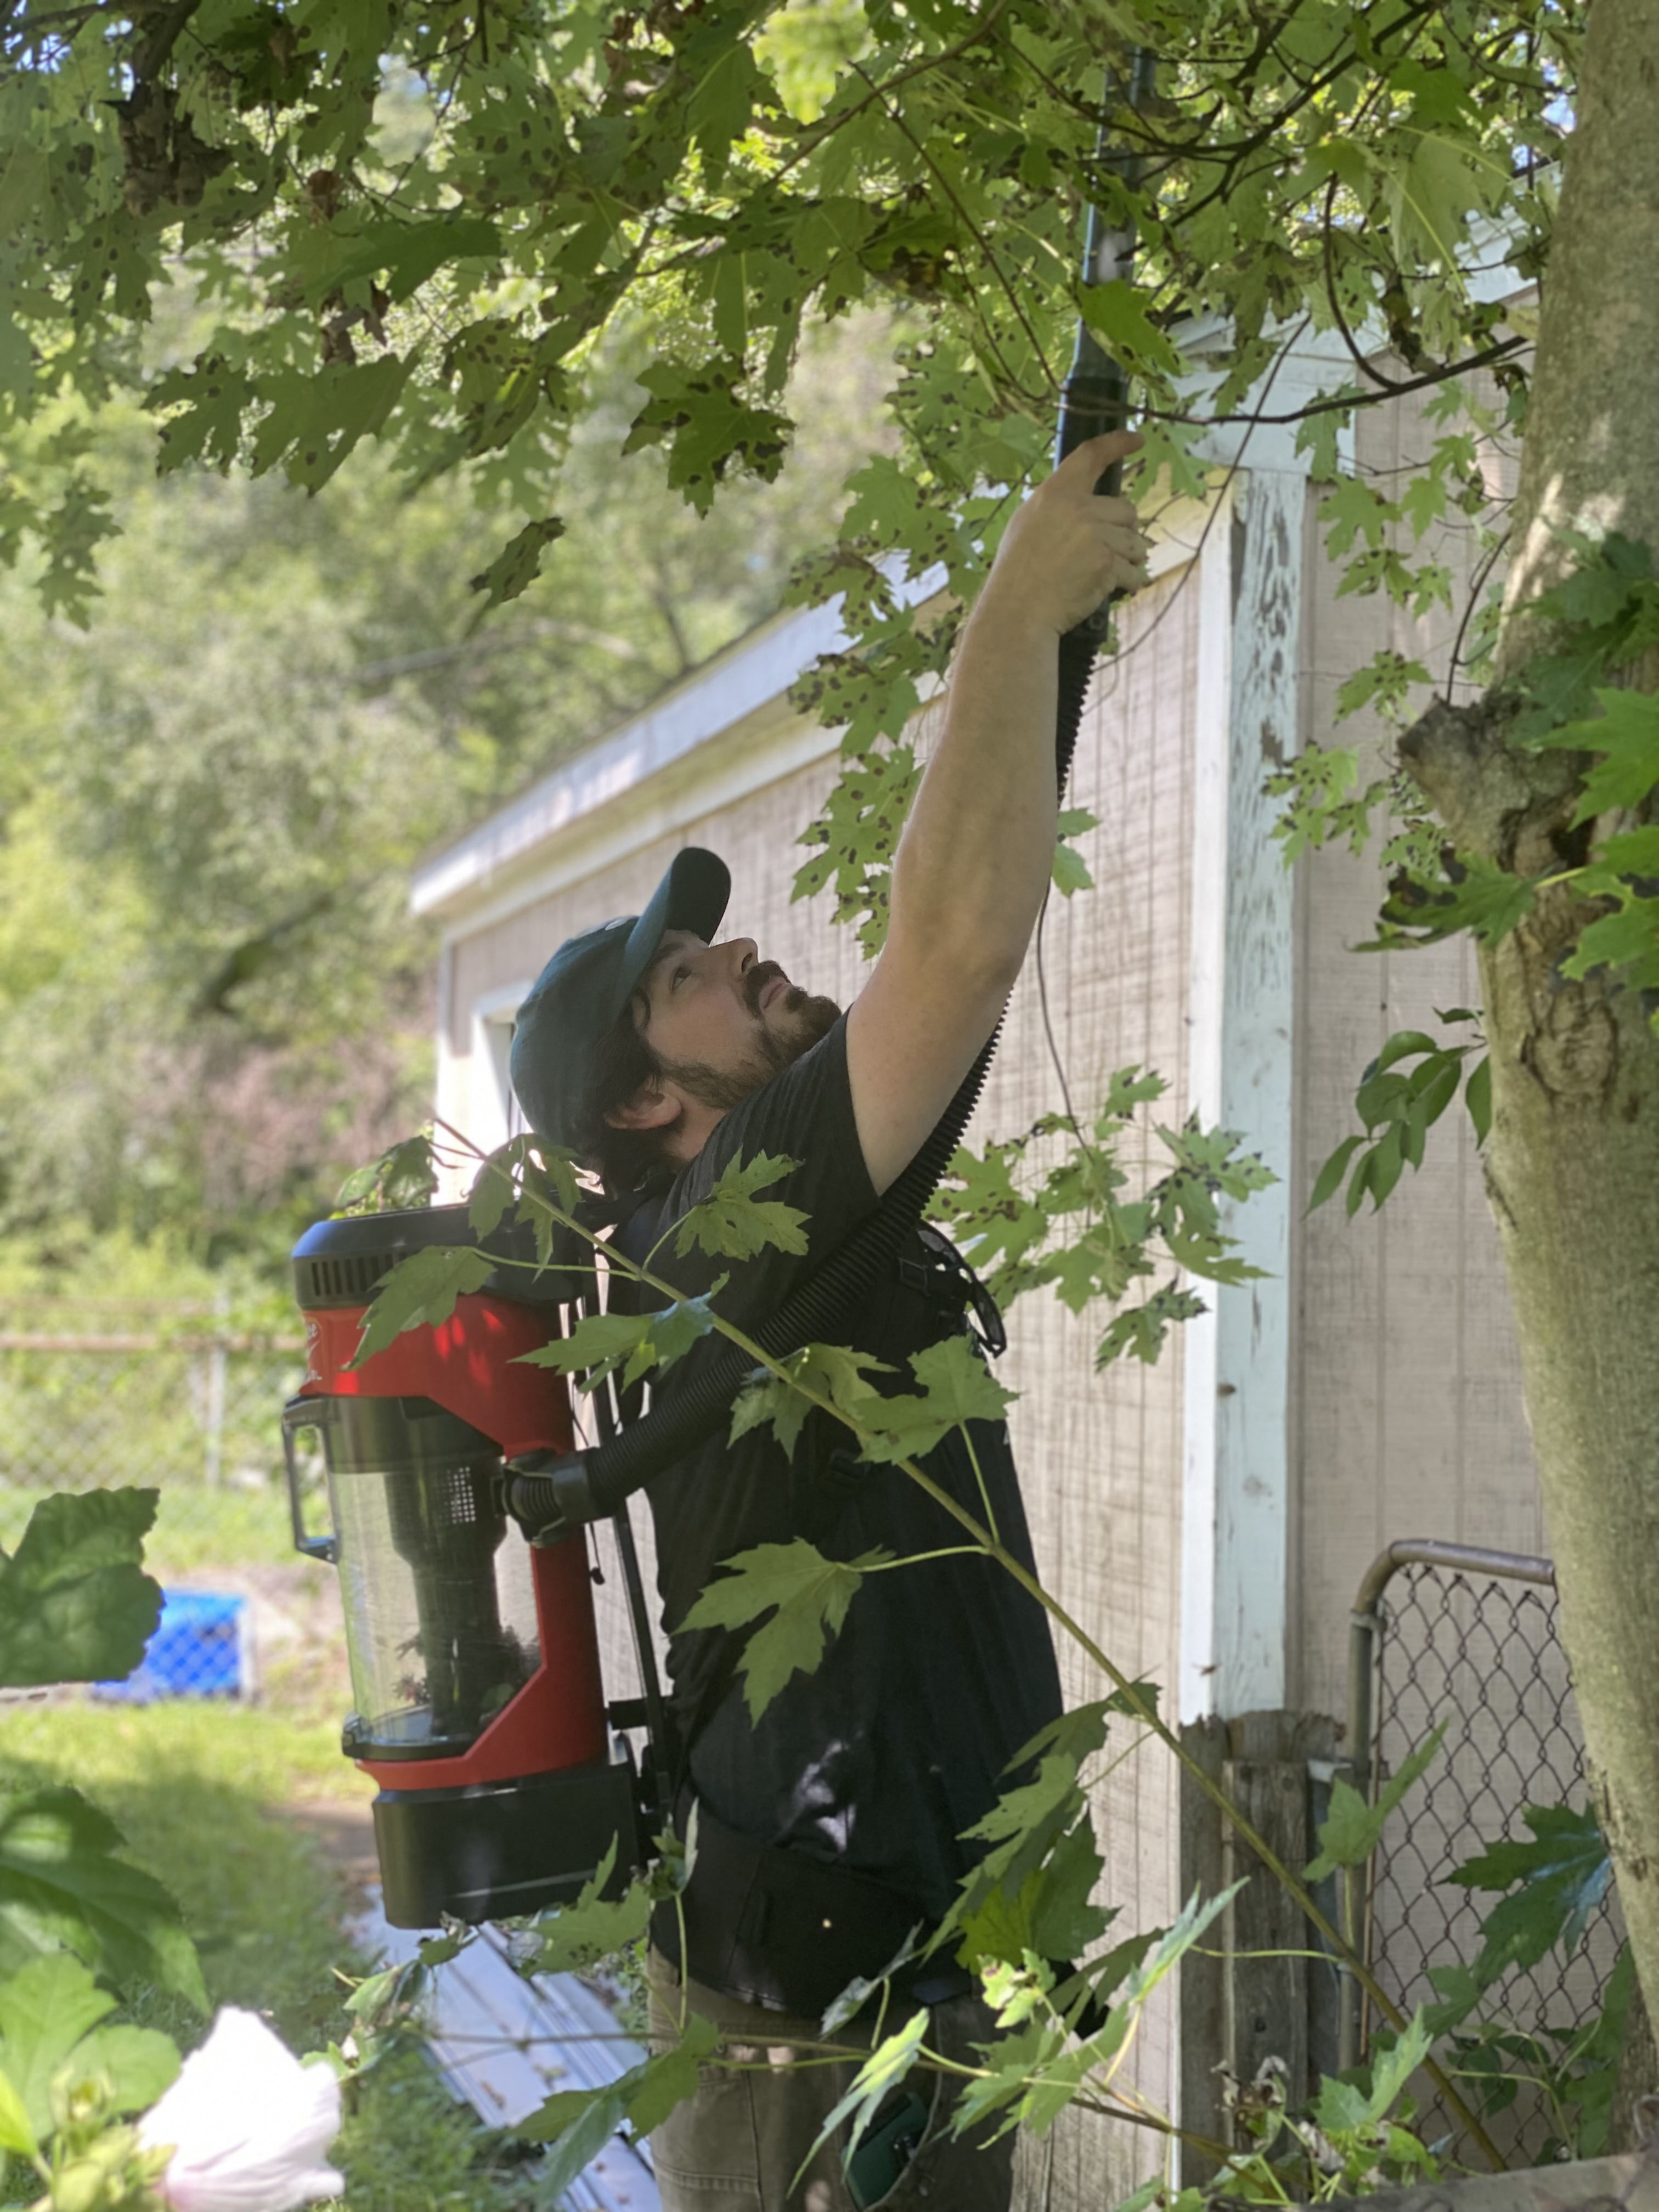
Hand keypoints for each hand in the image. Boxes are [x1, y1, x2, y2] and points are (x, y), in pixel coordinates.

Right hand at [977, 429, 1150, 638]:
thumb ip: (1057, 509)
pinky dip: (1127, 584)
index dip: (1116, 443)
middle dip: (1123, 532)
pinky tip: (1110, 590)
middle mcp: (1077, 508)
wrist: (1018, 612)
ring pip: (1135, 542)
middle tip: (1104, 554)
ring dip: (1127, 560)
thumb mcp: (1027, 526)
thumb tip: (1088, 506)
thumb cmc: (1017, 574)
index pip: (1090, 456)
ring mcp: (1094, 535)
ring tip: (1102, 575)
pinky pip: (1133, 571)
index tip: (1136, 439)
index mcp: (1055, 494)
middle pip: (1126, 509)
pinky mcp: (1106, 563)